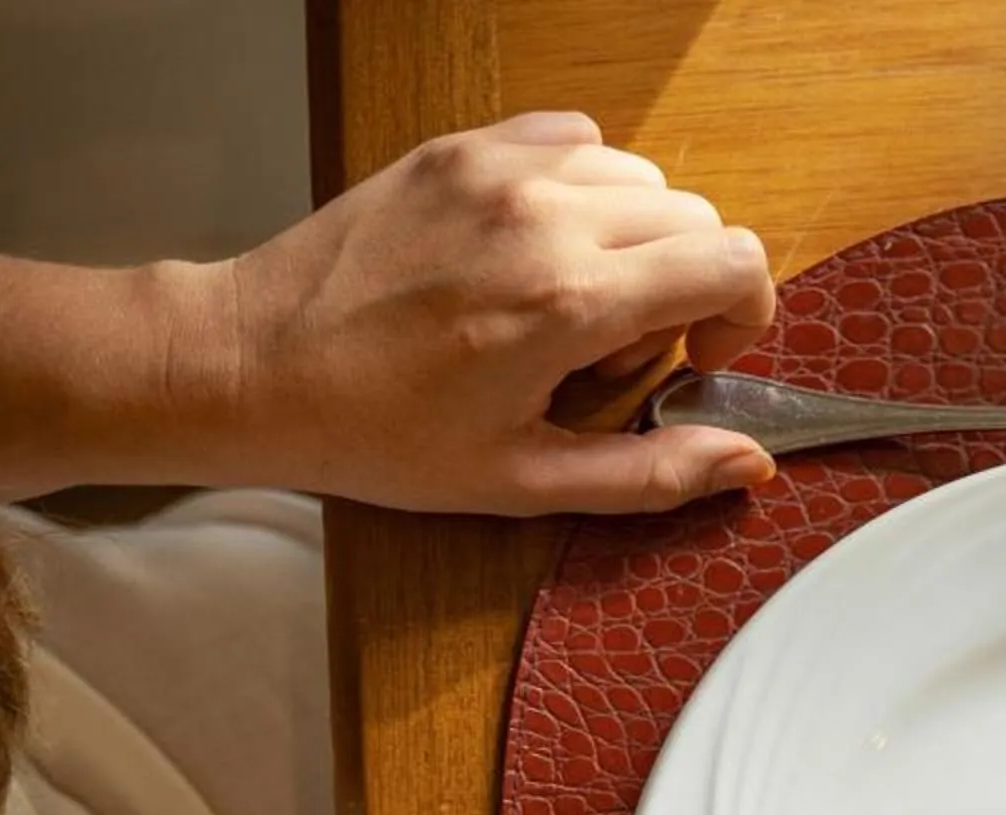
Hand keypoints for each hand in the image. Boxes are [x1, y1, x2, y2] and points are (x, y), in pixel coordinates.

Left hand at [196, 110, 778, 515]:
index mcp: (569, 300)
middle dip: (685, 289)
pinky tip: (534, 251)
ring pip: (639, 179)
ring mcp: (500, 169)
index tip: (692, 360)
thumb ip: (650, 472)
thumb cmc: (377, 433)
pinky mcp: (462, 148)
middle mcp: (545, 215)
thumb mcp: (522, 480)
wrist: (256, 367)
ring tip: (568, 302)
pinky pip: (573, 143)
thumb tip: (748, 462)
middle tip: (613, 352)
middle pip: (695, 220)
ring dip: (634, 241)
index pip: (732, 263)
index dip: (739, 318)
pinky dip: (580, 193)